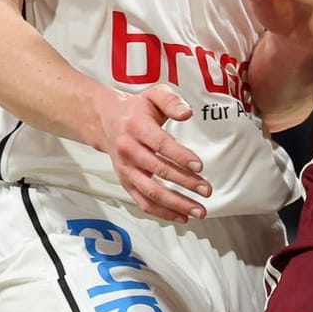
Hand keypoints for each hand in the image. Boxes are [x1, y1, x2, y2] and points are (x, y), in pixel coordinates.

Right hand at [94, 84, 209, 222]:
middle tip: (206, 190)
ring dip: (175, 204)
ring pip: (150, 192)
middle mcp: (129, 151)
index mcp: (136, 128)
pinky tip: (182, 217)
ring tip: (199, 210)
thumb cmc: (137, 109)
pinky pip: (142, 202)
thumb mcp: (154, 94)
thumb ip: (172, 100)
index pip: (161, 145)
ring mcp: (126, 170)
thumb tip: (187, 113)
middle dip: (184, 183)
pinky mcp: (126, 182)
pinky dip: (161, 213)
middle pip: (158, 171)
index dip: (180, 156)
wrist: (106, 121)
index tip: (200, 166)